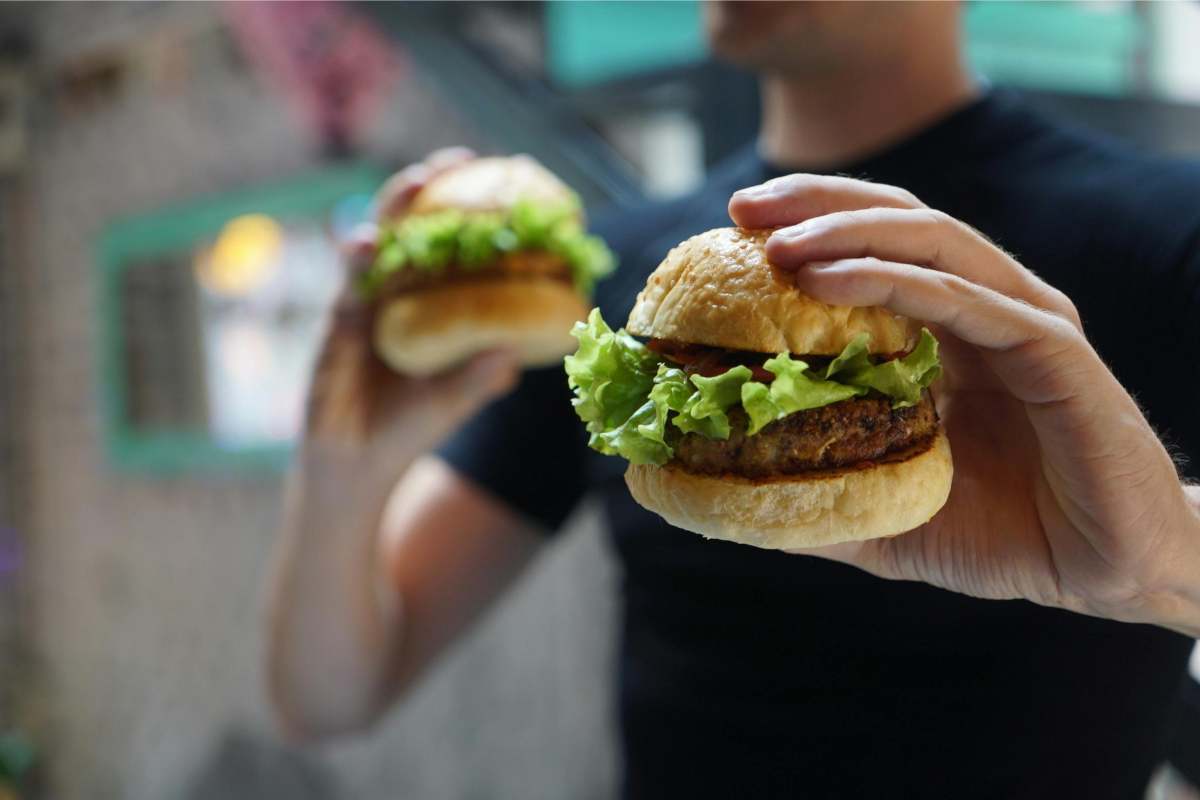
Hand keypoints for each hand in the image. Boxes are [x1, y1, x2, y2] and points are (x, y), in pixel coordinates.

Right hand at [305, 147, 518, 469]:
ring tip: (418, 180)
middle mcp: (397, 297)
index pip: (448, 249)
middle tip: (455, 159)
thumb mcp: (453, 404)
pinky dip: (355, 262)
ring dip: (394, 208)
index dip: (468, 214)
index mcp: (429, 308)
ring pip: (377, 243)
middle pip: (410, 230)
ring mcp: (365, 306)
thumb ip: (479, 379)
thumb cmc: (409, 430)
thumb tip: (516, 354)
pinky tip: (364, 244)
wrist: (356, 467)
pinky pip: (347, 285)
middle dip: (427, 190)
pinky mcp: (337, 326)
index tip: (501, 179)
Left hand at [729, 175, 1199, 635]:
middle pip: (899, 220)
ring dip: (847, 233)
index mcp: (950, 330)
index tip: (733, 229)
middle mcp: (987, 308)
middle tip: (741, 210)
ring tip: (777, 245)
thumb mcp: (887, 516)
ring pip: (931, 241)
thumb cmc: (1003, 537)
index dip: (809, 225)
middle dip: (817, 204)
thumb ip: (820, 496)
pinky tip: (826, 281)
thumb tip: (731, 497)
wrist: (1108, 572)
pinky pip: (964, 299)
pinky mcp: (1053, 349)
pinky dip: (893, 281)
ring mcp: (1024, 320)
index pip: (876, 248)